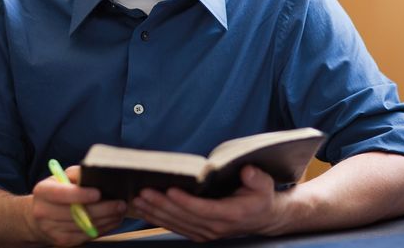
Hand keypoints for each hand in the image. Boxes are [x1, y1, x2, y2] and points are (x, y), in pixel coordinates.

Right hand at [31, 165, 126, 245]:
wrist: (40, 216)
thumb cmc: (58, 190)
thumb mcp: (63, 176)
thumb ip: (77, 174)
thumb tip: (98, 174)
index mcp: (43, 191)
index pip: (61, 193)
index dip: (80, 194)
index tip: (98, 193)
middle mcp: (43, 211)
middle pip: (76, 213)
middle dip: (102, 209)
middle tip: (120, 203)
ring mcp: (51, 229)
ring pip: (83, 226)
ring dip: (106, 219)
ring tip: (120, 211)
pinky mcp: (61, 241)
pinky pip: (85, 236)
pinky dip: (102, 228)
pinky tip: (112, 220)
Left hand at [131, 165, 288, 241]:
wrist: (263, 218)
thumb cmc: (261, 197)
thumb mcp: (265, 184)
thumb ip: (257, 178)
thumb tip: (247, 171)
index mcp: (230, 214)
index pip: (204, 210)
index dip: (186, 202)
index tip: (170, 190)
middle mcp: (215, 227)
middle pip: (184, 217)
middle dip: (162, 205)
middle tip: (143, 192)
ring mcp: (206, 232)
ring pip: (176, 224)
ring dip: (156, 212)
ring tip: (138, 199)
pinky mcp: (199, 232)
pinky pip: (176, 227)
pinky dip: (158, 219)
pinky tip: (144, 210)